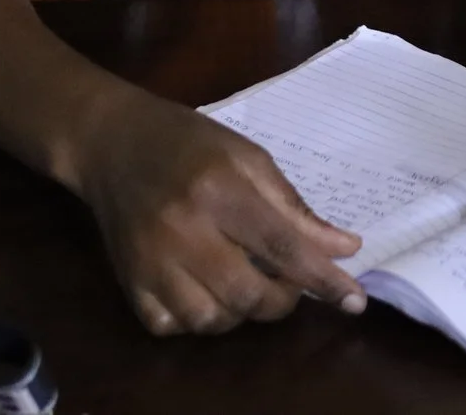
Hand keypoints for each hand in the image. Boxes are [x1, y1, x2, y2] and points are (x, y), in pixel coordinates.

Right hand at [65, 87, 364, 335]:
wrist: (111, 141)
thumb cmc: (189, 141)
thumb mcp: (248, 156)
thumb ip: (294, 207)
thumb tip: (344, 249)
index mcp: (220, 190)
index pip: (282, 247)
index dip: (322, 279)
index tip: (354, 300)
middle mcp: (182, 231)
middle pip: (248, 295)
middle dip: (282, 299)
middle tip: (289, 281)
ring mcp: (150, 262)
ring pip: (211, 320)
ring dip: (241, 311)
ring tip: (245, 280)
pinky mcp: (128, 281)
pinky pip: (172, 326)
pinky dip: (198, 318)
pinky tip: (205, 289)